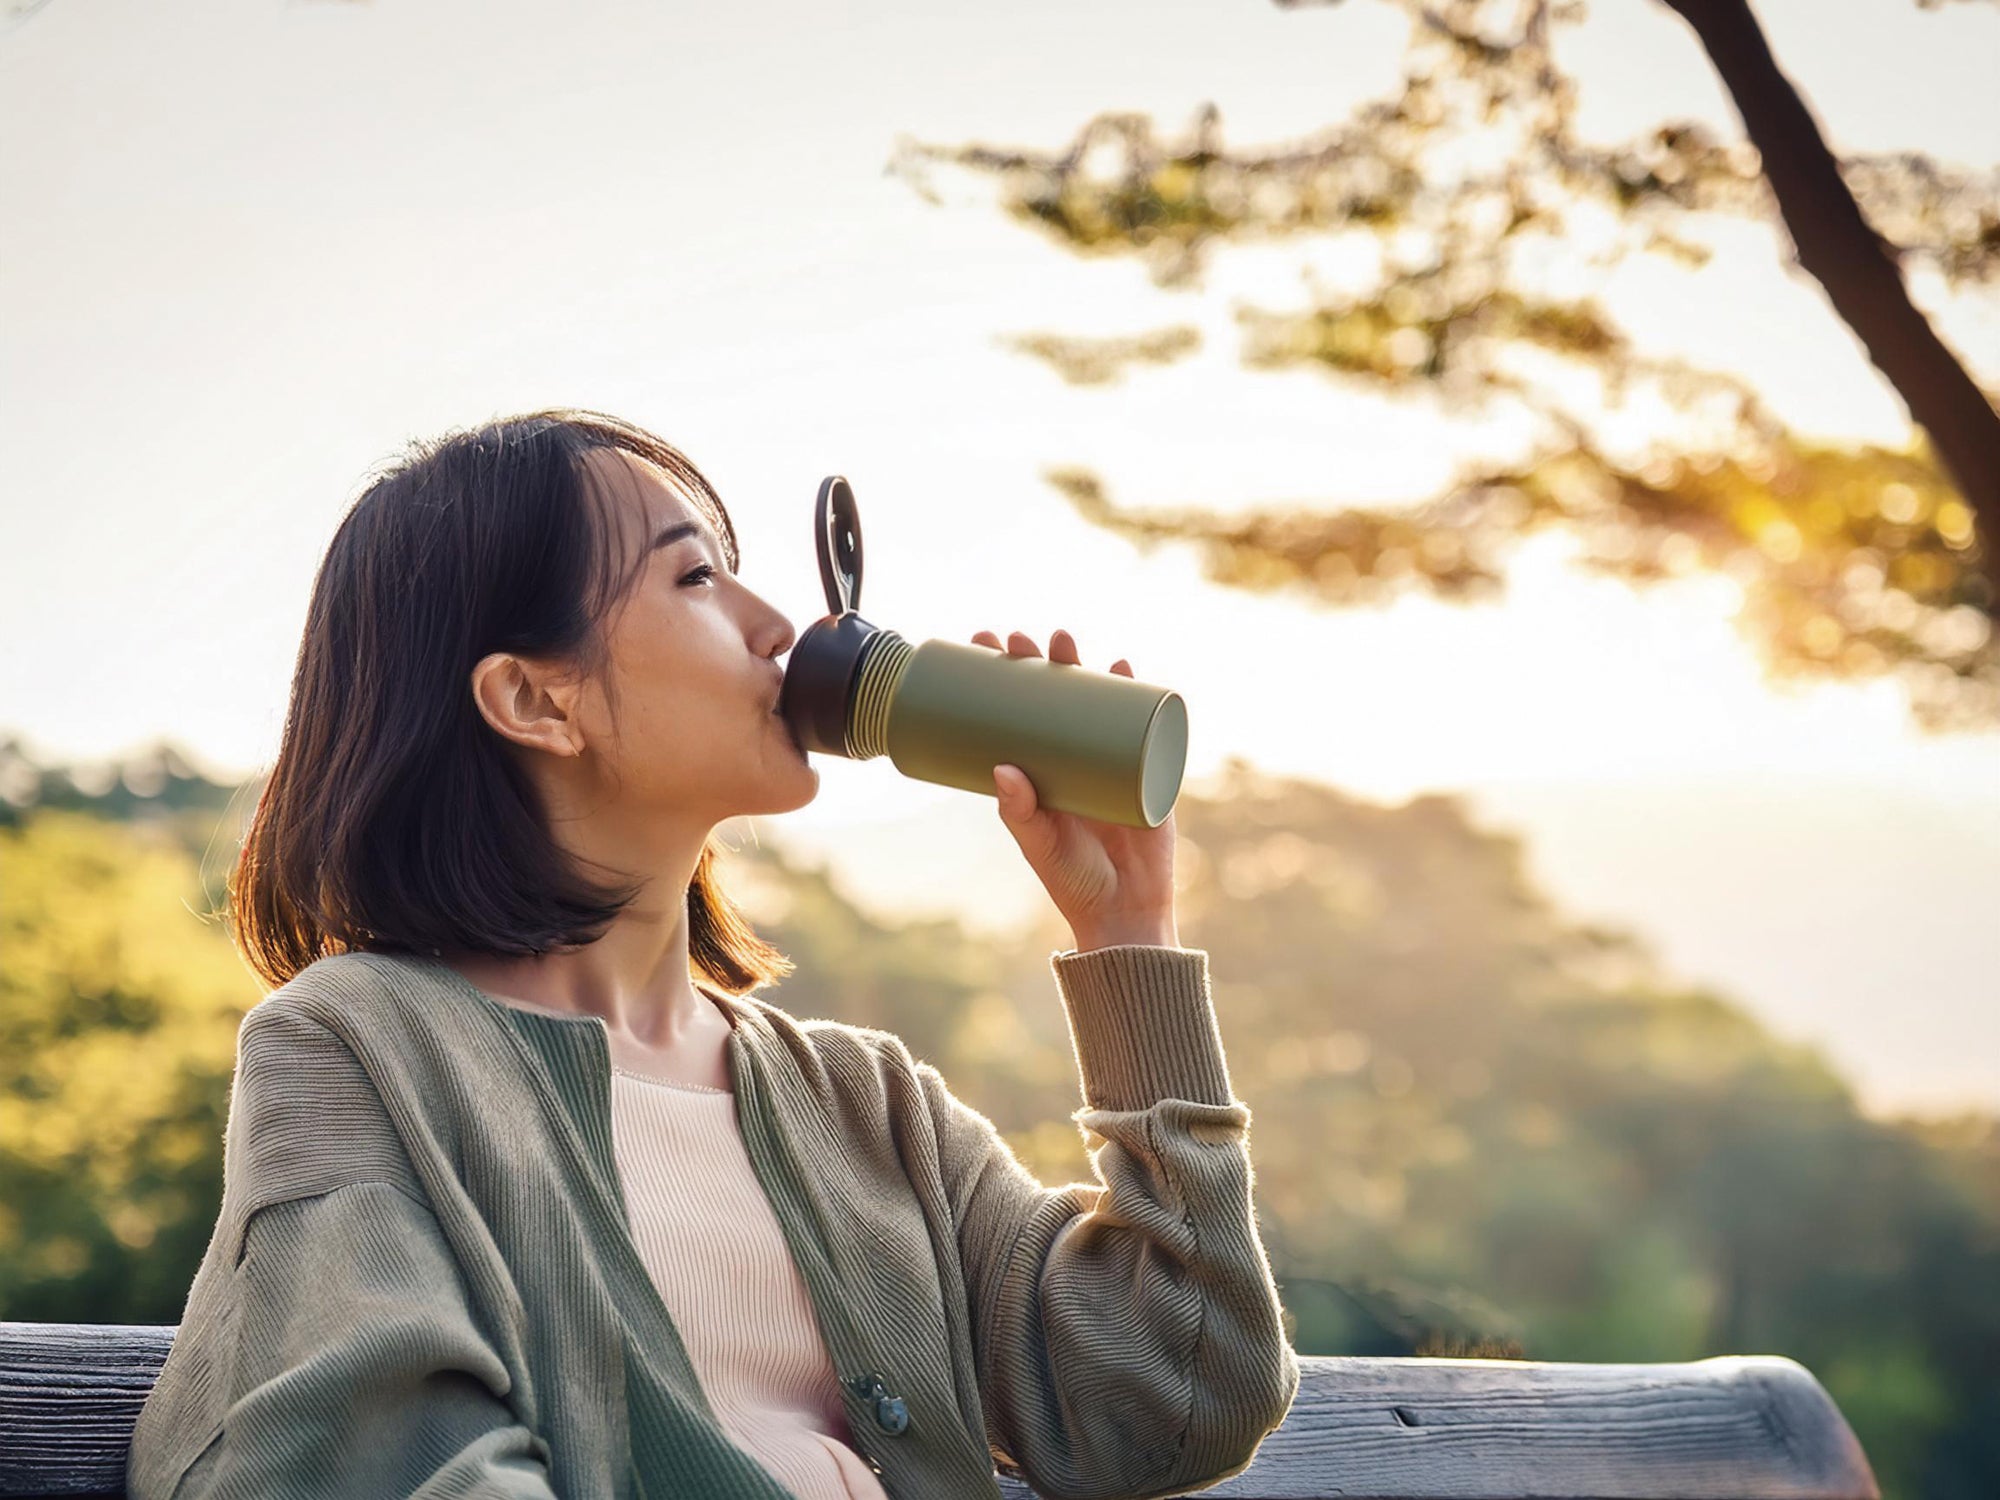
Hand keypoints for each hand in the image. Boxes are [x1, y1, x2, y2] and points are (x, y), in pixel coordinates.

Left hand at [969, 629, 1178, 950]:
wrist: (1126, 910)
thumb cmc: (1073, 879)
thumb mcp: (1039, 843)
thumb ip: (1020, 811)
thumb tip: (1001, 766)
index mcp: (1040, 771)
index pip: (1016, 713)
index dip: (1002, 679)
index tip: (983, 645)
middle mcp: (1073, 758)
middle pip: (1056, 698)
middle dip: (1039, 662)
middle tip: (1019, 640)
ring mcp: (1111, 759)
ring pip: (1097, 701)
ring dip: (1084, 666)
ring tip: (1065, 642)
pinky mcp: (1146, 769)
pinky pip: (1143, 724)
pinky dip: (1136, 693)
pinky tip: (1123, 667)